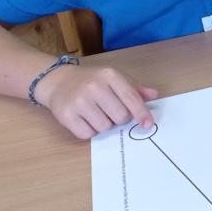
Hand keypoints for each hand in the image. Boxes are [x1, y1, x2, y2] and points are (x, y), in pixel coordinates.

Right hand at [35, 65, 157, 139]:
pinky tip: (85, 119)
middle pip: (120, 117)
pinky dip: (89, 131)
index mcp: (109, 75)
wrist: (57, 81)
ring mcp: (79, 101)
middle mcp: (94, 87)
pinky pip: (88, 134)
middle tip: (110, 110)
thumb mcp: (113, 78)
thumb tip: (154, 95)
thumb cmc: (91, 80)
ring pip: (105, 127)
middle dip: (119, 118)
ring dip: (104, 125)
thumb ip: (134, 88)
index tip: (148, 124)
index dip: (141, 113)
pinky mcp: (66, 116)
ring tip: (95, 113)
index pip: (131, 97)